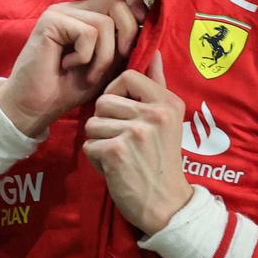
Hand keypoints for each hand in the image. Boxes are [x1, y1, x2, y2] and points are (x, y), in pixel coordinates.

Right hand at [0, 0, 146, 136]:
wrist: (34, 106)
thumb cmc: (68, 88)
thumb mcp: (106, 67)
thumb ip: (124, 48)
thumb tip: (151, 30)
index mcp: (87, 14)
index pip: (123, 0)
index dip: (137, 20)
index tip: (134, 49)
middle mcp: (75, 8)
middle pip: (119, 2)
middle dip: (127, 35)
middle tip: (114, 62)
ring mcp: (61, 12)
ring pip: (105, 23)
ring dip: (104, 56)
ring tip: (87, 73)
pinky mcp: (51, 21)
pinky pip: (88, 33)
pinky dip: (86, 56)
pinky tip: (68, 66)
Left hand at [82, 52, 193, 234]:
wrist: (167, 205)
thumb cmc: (162, 160)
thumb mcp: (169, 120)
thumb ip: (158, 85)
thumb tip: (155, 52)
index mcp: (167, 102)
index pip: (126, 76)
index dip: (116, 92)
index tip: (122, 112)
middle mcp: (153, 114)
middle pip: (103, 101)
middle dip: (106, 122)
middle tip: (123, 142)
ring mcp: (135, 133)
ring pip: (93, 124)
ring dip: (100, 142)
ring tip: (120, 155)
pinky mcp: (117, 152)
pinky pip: (89, 145)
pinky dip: (96, 160)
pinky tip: (114, 168)